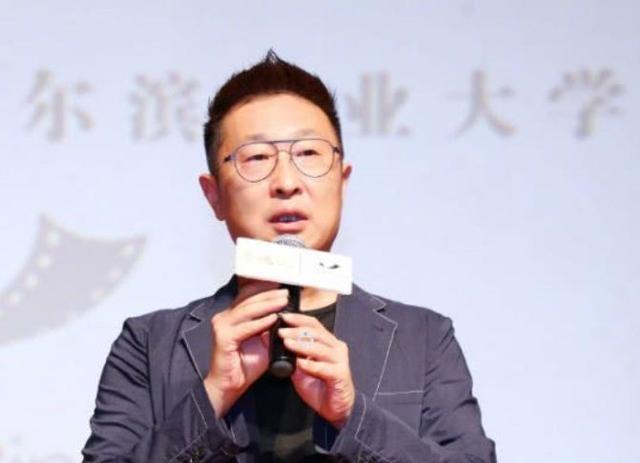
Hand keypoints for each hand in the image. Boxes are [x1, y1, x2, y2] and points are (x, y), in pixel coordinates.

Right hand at [203, 281, 286, 416]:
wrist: (230, 386)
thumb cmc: (245, 365)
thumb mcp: (263, 342)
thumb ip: (270, 328)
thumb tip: (285, 315)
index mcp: (231, 316)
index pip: (247, 296)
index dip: (264, 289)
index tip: (281, 285)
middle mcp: (224, 317)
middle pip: (248, 300)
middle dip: (269, 295)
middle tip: (286, 292)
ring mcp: (221, 326)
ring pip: (247, 311)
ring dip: (267, 305)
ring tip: (283, 301)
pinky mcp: (223, 338)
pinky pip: (246, 327)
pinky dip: (261, 322)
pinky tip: (273, 318)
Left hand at [279, 312, 354, 428]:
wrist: (336, 409)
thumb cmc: (318, 386)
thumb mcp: (299, 368)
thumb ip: (288, 354)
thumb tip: (267, 337)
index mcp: (328, 342)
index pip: (313, 324)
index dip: (298, 319)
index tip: (282, 317)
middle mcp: (336, 347)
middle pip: (316, 333)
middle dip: (296, 331)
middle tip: (280, 331)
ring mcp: (340, 360)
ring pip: (320, 348)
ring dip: (302, 345)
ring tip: (286, 343)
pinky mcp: (341, 375)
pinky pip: (324, 368)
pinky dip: (311, 365)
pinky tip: (299, 363)